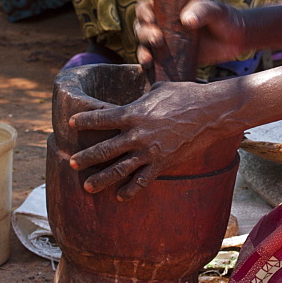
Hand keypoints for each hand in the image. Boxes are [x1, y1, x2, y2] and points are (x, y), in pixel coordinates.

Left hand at [68, 80, 243, 199]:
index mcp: (134, 113)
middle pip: (105, 149)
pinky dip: (130, 190)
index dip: (85, 120)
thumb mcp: (160, 88)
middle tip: (72, 163)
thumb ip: (144, 94)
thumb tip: (140, 86)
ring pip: (119, 169)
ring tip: (87, 186)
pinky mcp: (162, 163)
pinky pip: (142, 180)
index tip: (72, 123)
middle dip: (86, 157)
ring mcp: (150, 151)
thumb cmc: (186, 94)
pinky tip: (120, 195)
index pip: (102, 118)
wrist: (210, 112)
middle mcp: (138, 134)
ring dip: (102, 179)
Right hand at [135, 0, 248, 74]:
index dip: (143, 12)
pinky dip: (148, 68)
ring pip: (145, 46)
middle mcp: (164, 25)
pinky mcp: (173, 59)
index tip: (151, 19)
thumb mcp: (215, 10)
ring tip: (148, 60)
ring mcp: (167, 43)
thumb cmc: (225, 18)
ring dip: (142, 52)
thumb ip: (202, 11)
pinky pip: (155, 63)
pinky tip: (148, 71)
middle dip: (144, 34)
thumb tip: (186, 20)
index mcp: (169, 8)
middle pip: (142, 28)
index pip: (146, 7)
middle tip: (157, 40)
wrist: (237, 39)